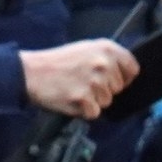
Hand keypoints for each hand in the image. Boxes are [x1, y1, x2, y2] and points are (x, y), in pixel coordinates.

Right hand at [18, 38, 139, 118]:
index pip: (132, 70)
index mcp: (107, 49)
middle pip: (118, 89)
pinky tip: (71, 100)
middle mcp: (104, 64)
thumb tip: (122, 74)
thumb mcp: (85, 49)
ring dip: (92, 102)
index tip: (111, 82)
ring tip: (74, 91)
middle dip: (103, 91)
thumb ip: (107, 58)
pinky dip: (83, 111)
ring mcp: (94, 81)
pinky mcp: (83, 98)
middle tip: (82, 85)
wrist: (30, 72)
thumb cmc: (55, 63)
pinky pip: (93, 113)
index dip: (123, 79)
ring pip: (106, 102)